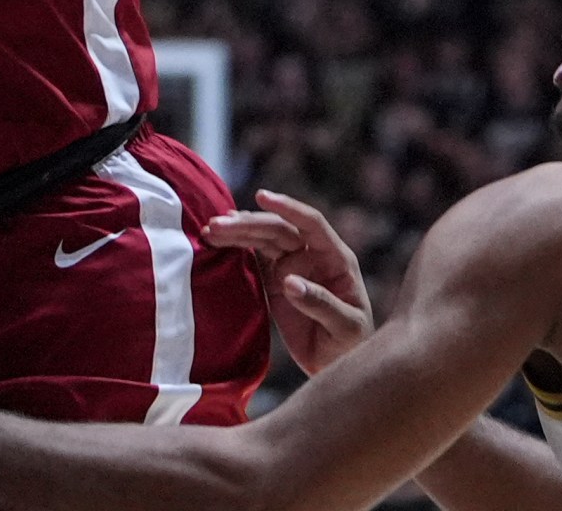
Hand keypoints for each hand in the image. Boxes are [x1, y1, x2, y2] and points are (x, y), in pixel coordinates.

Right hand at [202, 190, 372, 373]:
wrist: (336, 363)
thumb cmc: (351, 343)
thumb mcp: (346, 326)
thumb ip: (321, 303)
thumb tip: (289, 281)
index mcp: (335, 258)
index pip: (311, 224)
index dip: (288, 208)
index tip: (262, 197)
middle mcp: (312, 255)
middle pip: (279, 230)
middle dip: (249, 224)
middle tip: (218, 225)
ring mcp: (291, 266)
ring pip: (262, 240)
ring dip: (237, 233)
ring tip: (210, 230)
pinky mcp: (274, 280)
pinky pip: (253, 258)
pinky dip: (235, 249)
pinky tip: (216, 241)